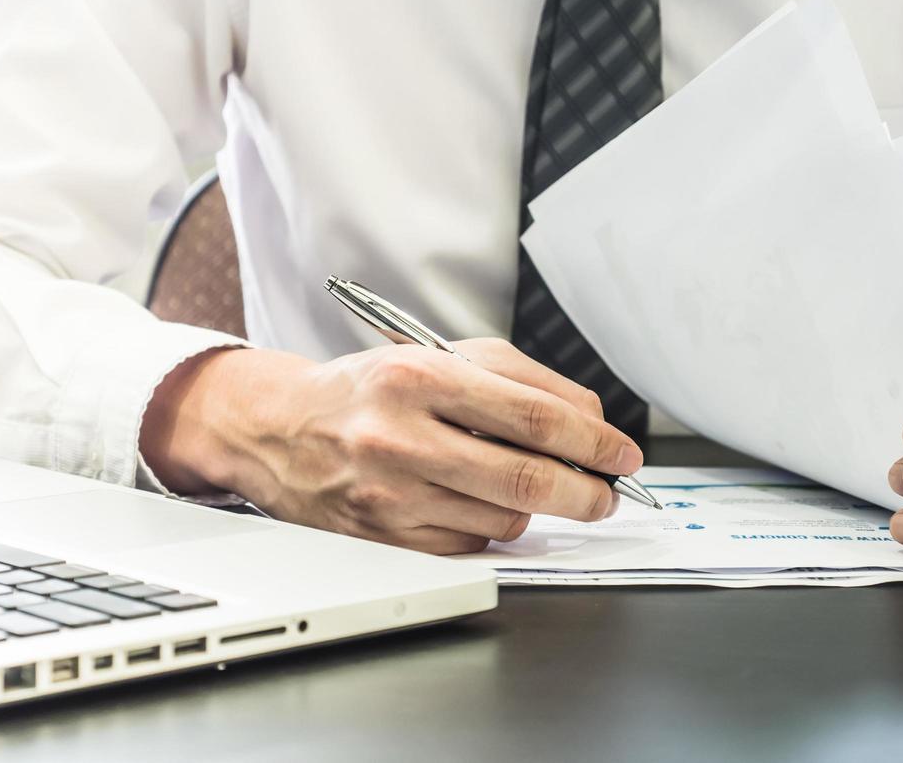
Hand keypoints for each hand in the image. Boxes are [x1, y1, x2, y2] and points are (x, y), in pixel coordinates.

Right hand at [141, 339, 642, 553]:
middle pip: (527, 478)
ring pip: (504, 517)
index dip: (594, 441)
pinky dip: (489, 527)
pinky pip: (470, 544)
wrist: (279, 428)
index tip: (623, 454)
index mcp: (419, 377)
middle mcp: (400, 436)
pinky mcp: (383, 536)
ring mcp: (390, 493)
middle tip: (609, 494)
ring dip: (534, 507)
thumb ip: (517, 379)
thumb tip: (589, 424)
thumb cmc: (368, 389)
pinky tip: (473, 501)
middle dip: (587, 492)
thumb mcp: (437, 357)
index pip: (534, 416)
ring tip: (526, 485)